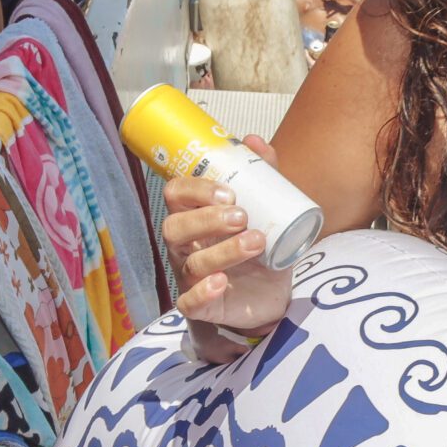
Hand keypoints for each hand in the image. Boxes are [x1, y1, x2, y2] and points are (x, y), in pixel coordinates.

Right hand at [160, 133, 292, 357]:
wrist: (272, 294)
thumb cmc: (260, 249)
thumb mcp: (267, 212)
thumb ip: (262, 177)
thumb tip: (254, 141)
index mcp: (195, 217)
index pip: (176, 195)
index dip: (195, 189)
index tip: (228, 191)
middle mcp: (186, 246)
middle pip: (174, 227)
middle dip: (206, 219)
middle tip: (242, 216)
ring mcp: (191, 276)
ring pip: (192, 262)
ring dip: (225, 250)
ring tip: (258, 241)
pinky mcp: (203, 306)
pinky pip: (189, 303)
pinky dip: (202, 293)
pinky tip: (221, 282)